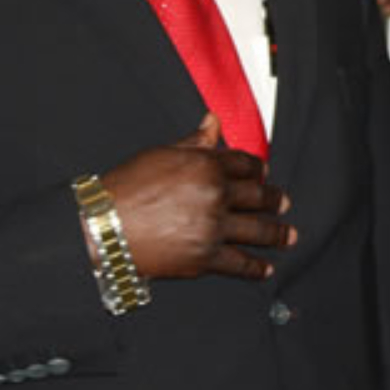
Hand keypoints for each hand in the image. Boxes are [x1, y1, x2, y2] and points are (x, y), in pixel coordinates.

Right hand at [99, 115, 294, 281]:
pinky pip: (239, 264)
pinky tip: (265, 269)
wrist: (102, 228)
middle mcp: (214, 194)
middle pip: (258, 196)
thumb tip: (213, 121)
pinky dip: (256, 268)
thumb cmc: (124, 189)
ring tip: (288, 236)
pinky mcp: (205, 257)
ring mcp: (212, 227)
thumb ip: (193, 142)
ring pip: (257, 231)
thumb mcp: (160, 155)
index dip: (258, 170)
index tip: (265, 174)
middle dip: (275, 200)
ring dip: (277, 234)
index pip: (245, 164)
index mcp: (205, 164)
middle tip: (284, 202)